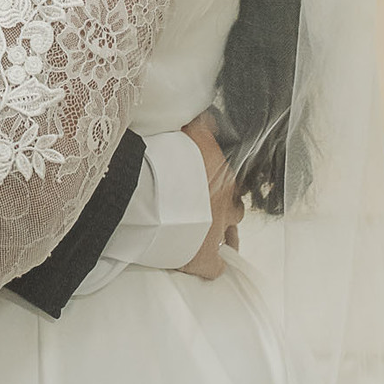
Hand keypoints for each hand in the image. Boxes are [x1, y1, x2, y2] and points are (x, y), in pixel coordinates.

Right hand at [178, 117, 243, 280]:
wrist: (148, 193)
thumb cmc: (164, 158)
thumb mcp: (188, 132)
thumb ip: (203, 126)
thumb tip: (209, 116)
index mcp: (224, 176)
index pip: (231, 182)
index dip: (218, 185)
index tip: (206, 186)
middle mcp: (227, 205)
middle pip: (236, 210)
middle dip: (223, 210)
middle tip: (206, 210)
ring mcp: (217, 233)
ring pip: (231, 237)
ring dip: (221, 235)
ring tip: (210, 237)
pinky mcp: (205, 259)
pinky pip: (218, 267)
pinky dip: (213, 265)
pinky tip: (205, 263)